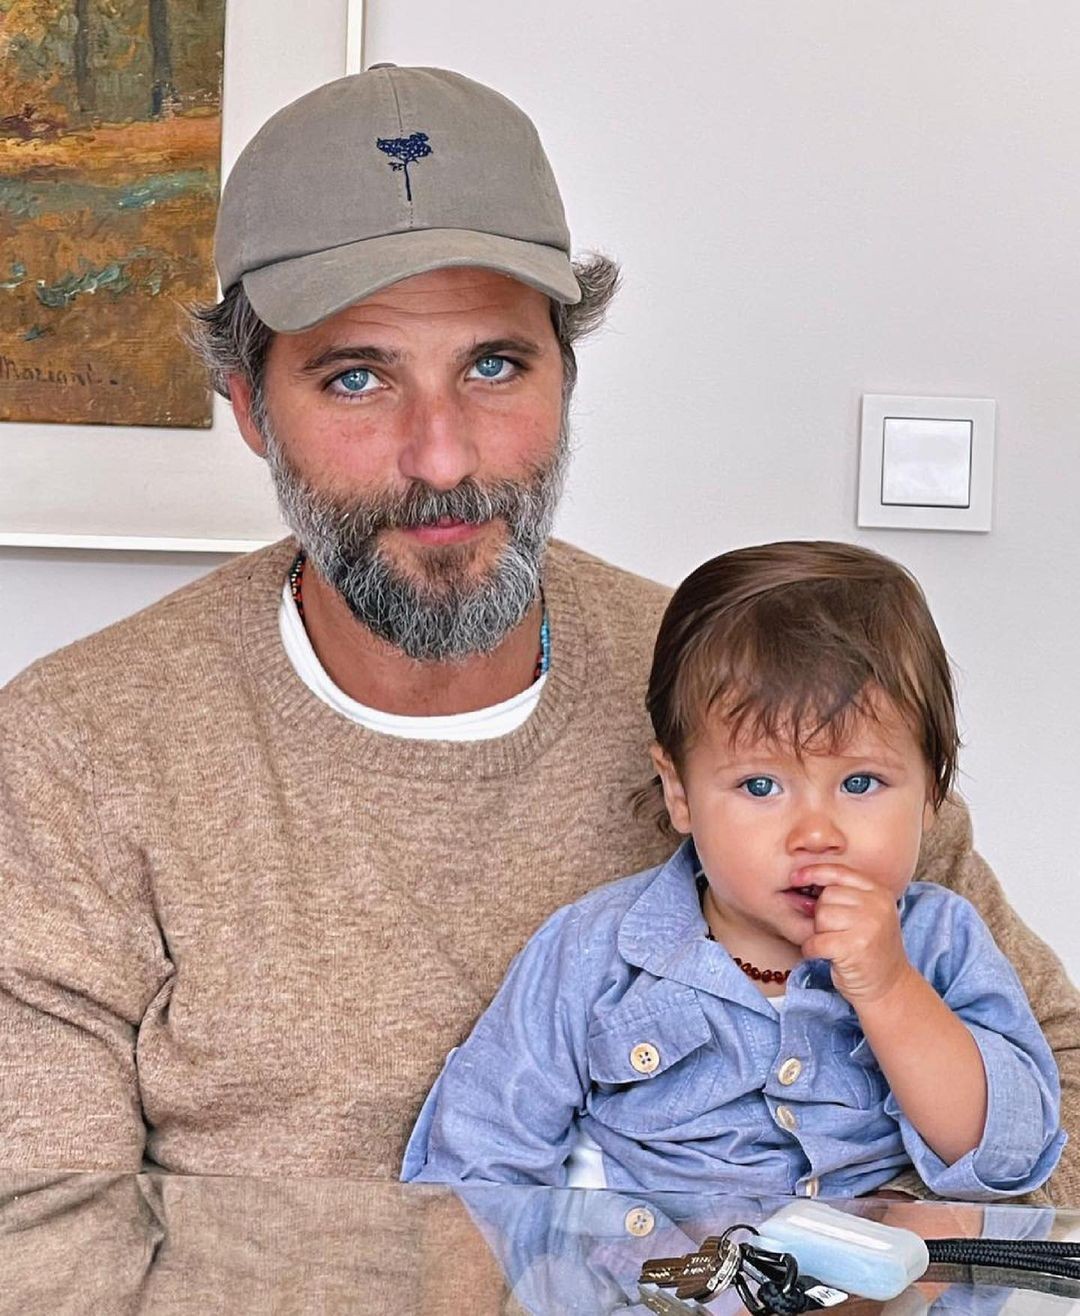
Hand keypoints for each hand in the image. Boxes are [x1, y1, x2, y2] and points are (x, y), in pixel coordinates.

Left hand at [798, 867, 914, 1004]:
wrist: (890, 987)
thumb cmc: (871, 949)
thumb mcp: (868, 914)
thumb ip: (845, 894)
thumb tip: (802, 878)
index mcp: (879, 892)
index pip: (839, 872)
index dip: (813, 872)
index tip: (795, 878)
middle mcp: (877, 905)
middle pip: (827, 896)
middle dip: (822, 916)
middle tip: (836, 933)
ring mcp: (868, 925)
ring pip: (821, 917)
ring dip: (819, 934)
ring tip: (835, 945)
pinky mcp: (854, 947)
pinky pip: (816, 941)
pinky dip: (812, 950)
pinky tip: (825, 956)